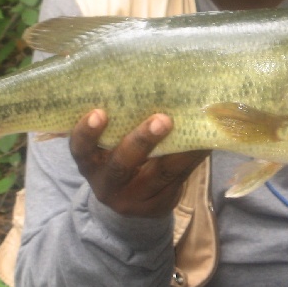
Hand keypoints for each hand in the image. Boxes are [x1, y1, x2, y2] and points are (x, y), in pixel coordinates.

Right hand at [69, 110, 208, 217]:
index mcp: (90, 164)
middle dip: (141, 141)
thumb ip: (116, 126)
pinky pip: (180, 180)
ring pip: (159, 175)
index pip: (81, 150)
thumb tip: (144, 82)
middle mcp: (108, 184)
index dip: (87, 133)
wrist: (129, 203)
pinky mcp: (160, 204)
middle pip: (122, 165)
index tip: (98, 112)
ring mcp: (135, 199)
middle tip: (162, 119)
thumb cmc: (117, 159)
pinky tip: (206, 141)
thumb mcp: (106, 149)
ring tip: (195, 130)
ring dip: (179, 151)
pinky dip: (194, 158)